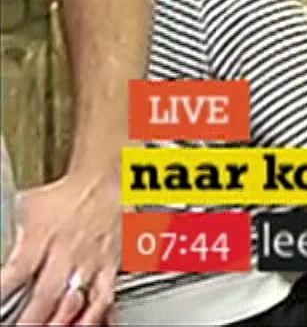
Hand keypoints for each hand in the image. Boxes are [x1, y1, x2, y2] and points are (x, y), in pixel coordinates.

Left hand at [0, 171, 119, 325]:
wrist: (110, 177)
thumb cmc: (68, 192)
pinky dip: (98, 316)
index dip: (3, 293)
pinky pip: (106, 298)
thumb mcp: (29, 207)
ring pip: (78, 303)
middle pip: (45, 297)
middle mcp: (67, 254)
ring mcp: (92, 263)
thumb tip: (4, 249)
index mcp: (41, 239)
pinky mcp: (113, 267)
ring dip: (64, 323)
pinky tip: (89, 325)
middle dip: (31, 320)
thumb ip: (16, 237)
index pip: (14, 275)